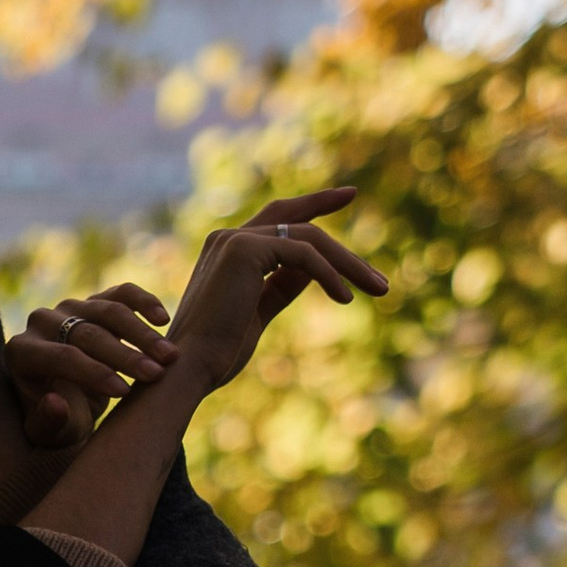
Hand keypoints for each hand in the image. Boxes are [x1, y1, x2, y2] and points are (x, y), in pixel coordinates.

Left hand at [5, 285, 173, 451]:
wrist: (70, 401)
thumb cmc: (59, 420)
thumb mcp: (51, 431)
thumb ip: (49, 421)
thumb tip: (55, 403)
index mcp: (22, 352)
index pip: (62, 357)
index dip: (94, 373)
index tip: (125, 393)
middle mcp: (42, 322)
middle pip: (87, 333)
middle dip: (125, 355)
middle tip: (156, 374)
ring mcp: (69, 307)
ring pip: (109, 311)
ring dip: (143, 334)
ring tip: (169, 357)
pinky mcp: (95, 300)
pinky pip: (122, 293)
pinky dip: (144, 302)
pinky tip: (163, 320)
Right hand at [162, 187, 386, 386]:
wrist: (189, 370)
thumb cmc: (217, 353)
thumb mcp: (258, 313)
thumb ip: (281, 286)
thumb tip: (312, 270)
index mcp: (227, 250)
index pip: (278, 218)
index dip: (313, 204)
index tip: (347, 196)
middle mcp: (228, 237)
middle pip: (297, 220)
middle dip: (343, 228)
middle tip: (374, 250)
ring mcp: (235, 239)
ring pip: (308, 238)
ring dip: (347, 263)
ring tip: (378, 288)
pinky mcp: (245, 250)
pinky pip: (303, 254)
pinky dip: (330, 274)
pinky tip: (346, 298)